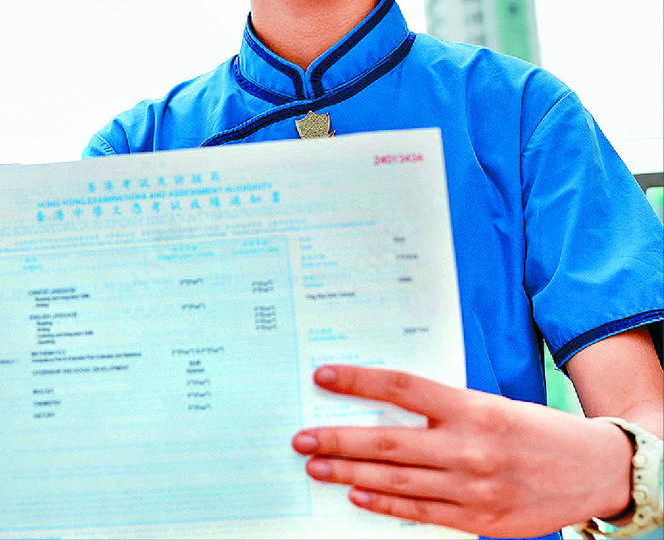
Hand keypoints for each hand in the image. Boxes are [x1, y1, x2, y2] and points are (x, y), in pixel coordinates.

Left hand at [291, 364, 632, 537]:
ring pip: (396, 480)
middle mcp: (467, 446)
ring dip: (350, 474)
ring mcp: (472, 487)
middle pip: (388, 440)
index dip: (357, 380)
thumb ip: (438, 407)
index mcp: (469, 407)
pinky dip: (385, 505)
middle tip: (302, 438)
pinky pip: (421, 512)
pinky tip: (357, 497)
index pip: (400, 386)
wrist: (593, 469)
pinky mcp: (480, 519)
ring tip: (315, 467)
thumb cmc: (532, 430)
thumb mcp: (487, 404)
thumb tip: (380, 403)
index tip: (323, 377)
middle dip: (338, 440)